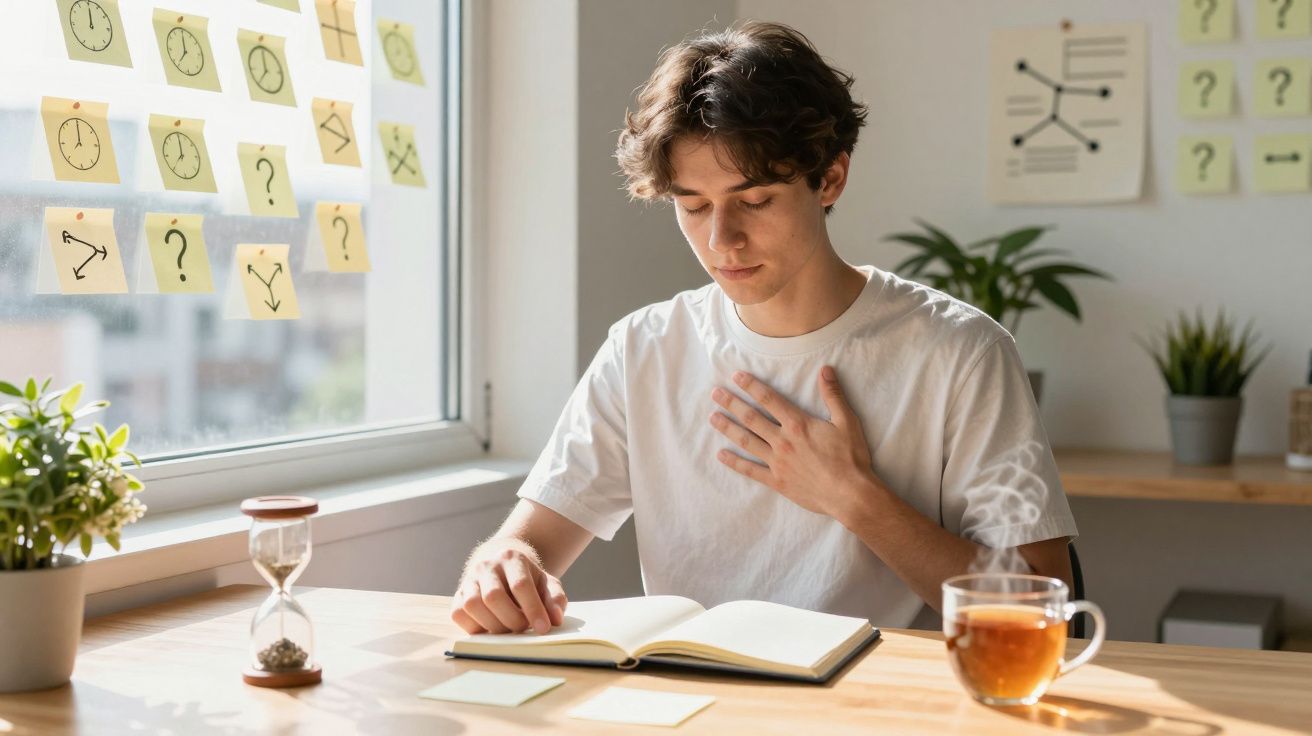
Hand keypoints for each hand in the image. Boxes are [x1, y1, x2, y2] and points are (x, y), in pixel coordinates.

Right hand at [450, 540, 567, 635]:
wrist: (501, 565)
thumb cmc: (526, 578)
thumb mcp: (546, 583)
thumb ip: (555, 599)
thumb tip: (555, 619)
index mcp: (511, 558)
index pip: (520, 585)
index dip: (533, 609)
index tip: (544, 628)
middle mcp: (486, 565)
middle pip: (494, 596)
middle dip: (512, 619)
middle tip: (524, 627)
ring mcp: (469, 579)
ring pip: (473, 605)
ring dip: (493, 625)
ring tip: (508, 628)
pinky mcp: (457, 595)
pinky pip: (458, 614)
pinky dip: (475, 627)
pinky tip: (491, 627)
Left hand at [709, 367, 876, 520]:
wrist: (850, 494)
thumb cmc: (851, 458)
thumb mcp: (847, 422)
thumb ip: (833, 395)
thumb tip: (825, 370)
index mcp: (798, 424)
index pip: (768, 400)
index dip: (751, 386)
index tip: (736, 377)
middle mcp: (783, 441)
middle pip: (751, 418)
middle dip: (732, 403)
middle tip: (715, 393)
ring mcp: (777, 462)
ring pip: (747, 441)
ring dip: (728, 428)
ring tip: (712, 418)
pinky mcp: (777, 481)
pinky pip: (751, 470)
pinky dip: (735, 463)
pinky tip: (720, 455)